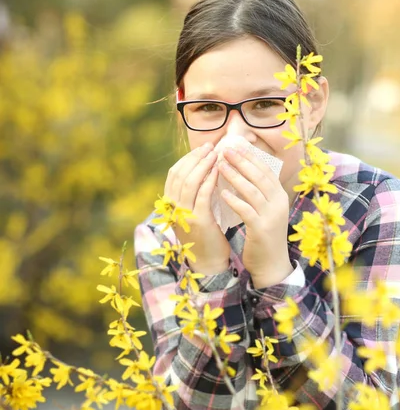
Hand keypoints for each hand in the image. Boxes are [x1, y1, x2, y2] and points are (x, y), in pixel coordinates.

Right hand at [164, 142, 229, 274]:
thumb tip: (205, 170)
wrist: (209, 263)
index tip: (202, 148)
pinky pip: (203, 195)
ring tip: (216, 154)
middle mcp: (173, 208)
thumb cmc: (206, 236)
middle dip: (195, 157)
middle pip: (180, 175)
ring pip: (189, 182)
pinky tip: (219, 171)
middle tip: (210, 146)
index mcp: (171, 205)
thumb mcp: (194, 212)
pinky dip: (209, 180)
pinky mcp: (198, 221)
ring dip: (203, 165)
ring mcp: (184, 215)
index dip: (187, 159)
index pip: (174, 174)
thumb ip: (195, 195)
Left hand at [218, 147, 292, 287]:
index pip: (266, 171)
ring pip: (253, 190)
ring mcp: (271, 216)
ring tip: (220, 166)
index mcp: (280, 196)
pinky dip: (234, 200)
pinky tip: (222, 193)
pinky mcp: (261, 229)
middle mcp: (278, 203)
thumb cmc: (264, 235)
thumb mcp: (265, 210)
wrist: (272, 264)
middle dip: (242, 162)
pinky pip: (247, 210)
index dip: (251, 157)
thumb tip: (242, 172)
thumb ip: (258, 193)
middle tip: (225, 150)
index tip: (236, 146)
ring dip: (236, 176)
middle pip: (260, 176)